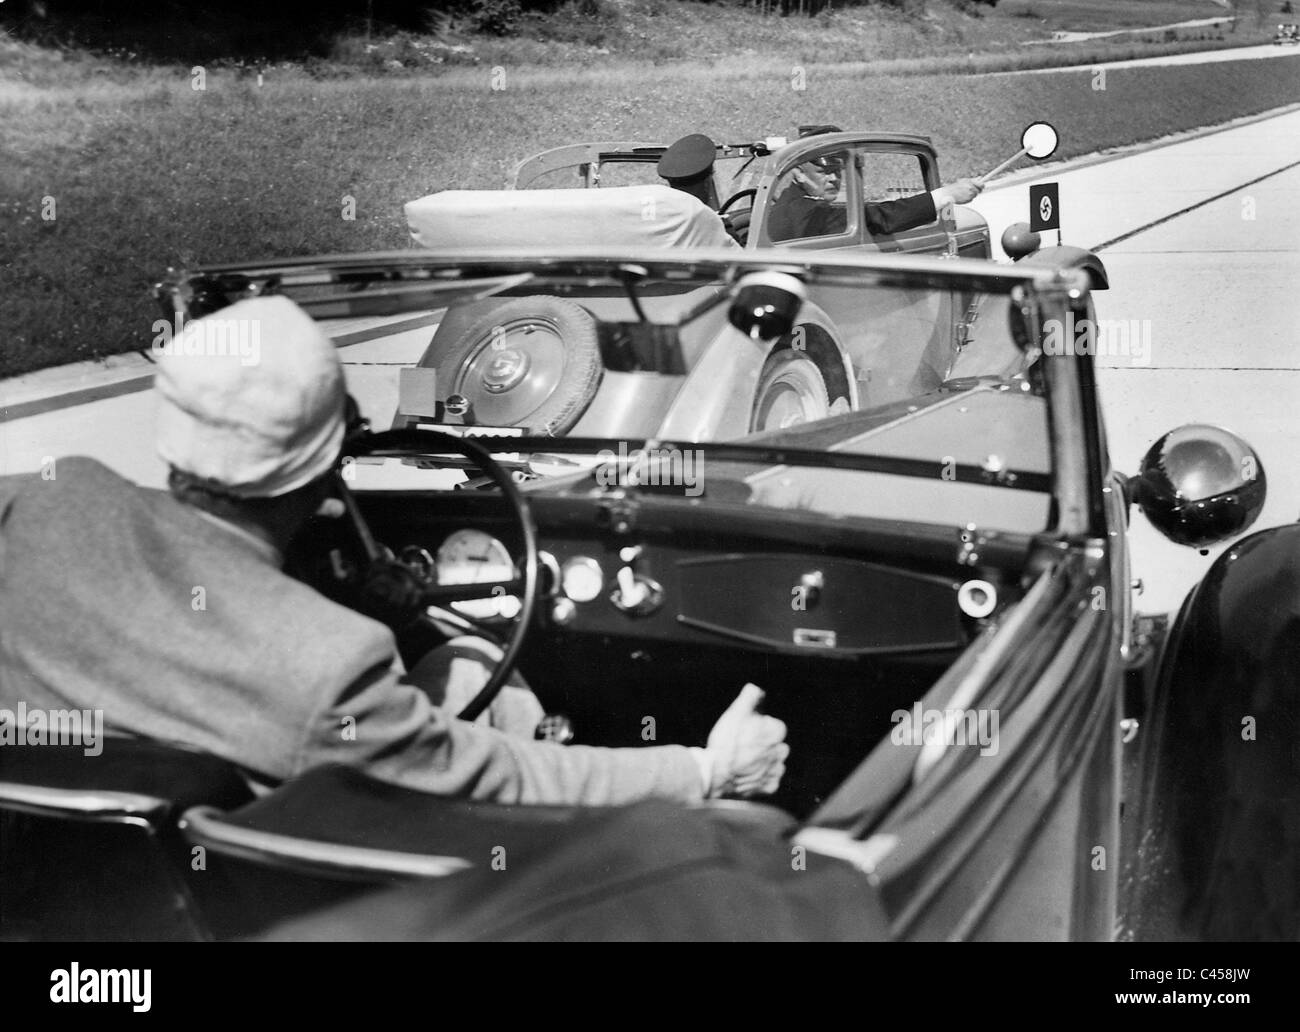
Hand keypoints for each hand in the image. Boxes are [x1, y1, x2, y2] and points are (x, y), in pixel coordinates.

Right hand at [703, 683, 788, 797]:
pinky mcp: (769, 787)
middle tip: (743, 747)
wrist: (715, 774)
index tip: (745, 731)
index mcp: (776, 731)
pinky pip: (769, 781)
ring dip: (764, 762)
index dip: (758, 727)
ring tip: (745, 761)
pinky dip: (761, 778)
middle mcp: (781, 751)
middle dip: (764, 745)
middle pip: (775, 744)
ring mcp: (775, 770)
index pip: (773, 725)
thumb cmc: (726, 742)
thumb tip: (757, 688)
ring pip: (774, 763)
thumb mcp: (736, 712)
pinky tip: (748, 774)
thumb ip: (750, 697)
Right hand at [944, 178, 982, 204]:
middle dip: (976, 190)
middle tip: (971, 189)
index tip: (981, 186)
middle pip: (979, 191)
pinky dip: (968, 198)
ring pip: (975, 195)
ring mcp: (970, 195)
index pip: (982, 185)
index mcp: (971, 183)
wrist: (949, 194)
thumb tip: (980, 178)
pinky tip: (963, 196)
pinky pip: (971, 199)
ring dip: (972, 194)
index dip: (982, 186)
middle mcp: (971, 189)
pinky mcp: (968, 200)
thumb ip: (973, 180)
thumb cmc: (956, 186)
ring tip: (965, 192)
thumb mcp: (965, 181)